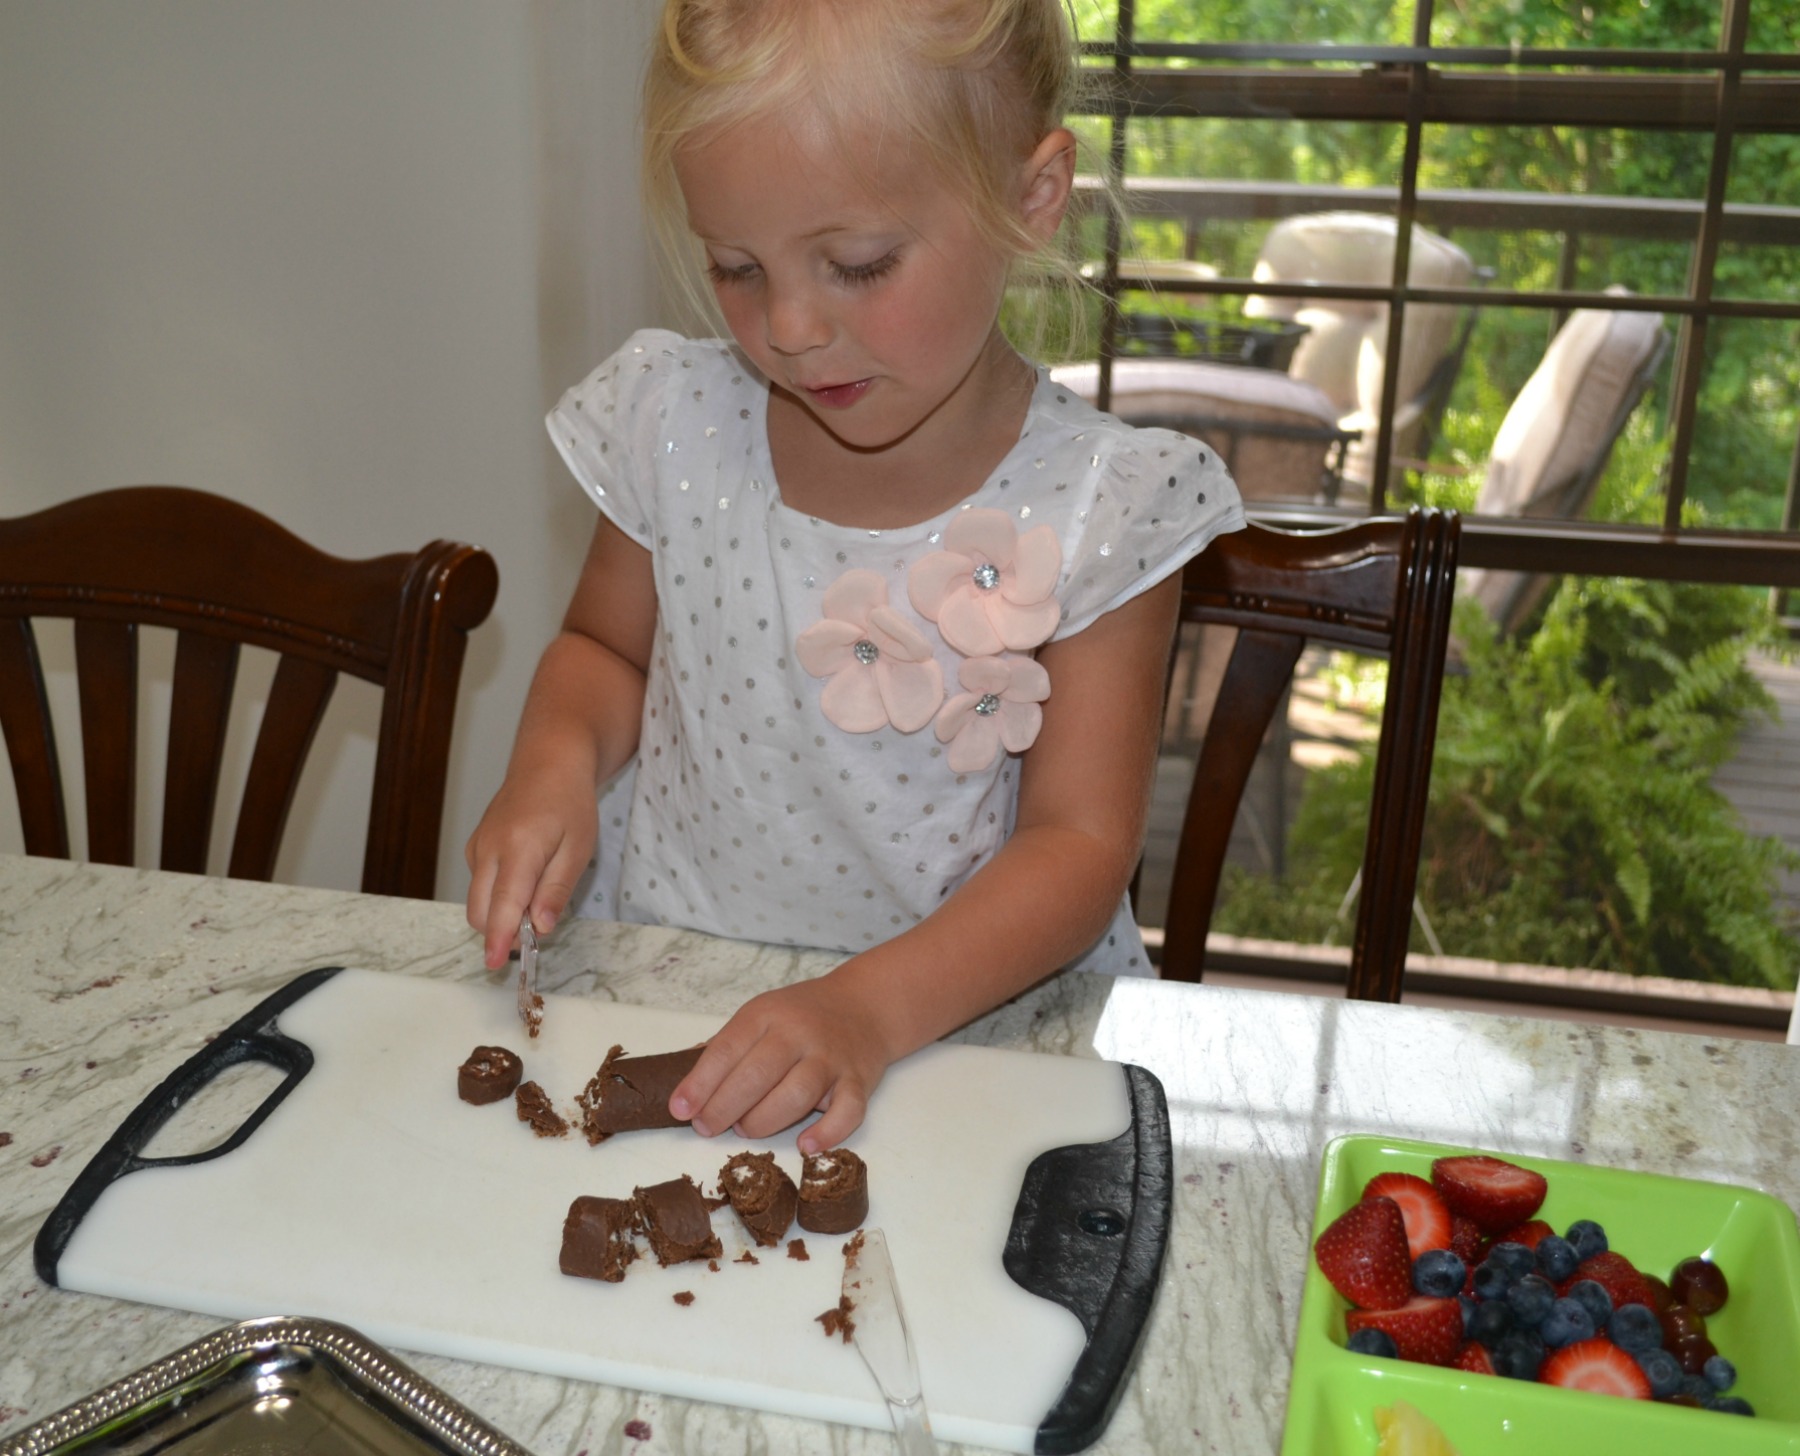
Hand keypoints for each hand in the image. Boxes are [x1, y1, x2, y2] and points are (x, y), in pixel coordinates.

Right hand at [464, 765, 597, 969]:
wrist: (548, 762)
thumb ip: (557, 890)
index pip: (503, 903)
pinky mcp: (474, 847)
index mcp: (519, 848)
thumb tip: (541, 927)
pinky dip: (497, 896)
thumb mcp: (578, 848)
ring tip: (537, 901)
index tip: (494, 962)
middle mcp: (488, 848)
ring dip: (500, 914)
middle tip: (535, 935)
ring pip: (478, 899)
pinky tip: (525, 880)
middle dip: (500, 932)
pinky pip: (480, 884)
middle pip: (480, 909)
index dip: (498, 937)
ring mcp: (477, 847)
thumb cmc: (570, 803)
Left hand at [669, 971, 895, 1151]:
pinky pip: (848, 1110)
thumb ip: (727, 1047)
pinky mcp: (859, 1081)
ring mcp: (831, 1057)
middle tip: (707, 1127)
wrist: (866, 1005)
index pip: (727, 1049)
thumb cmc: (802, 1016)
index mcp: (767, 1014)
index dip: (700, 1082)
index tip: (680, 1109)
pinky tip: (805, 1146)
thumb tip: (686, 1087)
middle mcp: (799, 1033)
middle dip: (725, 1106)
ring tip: (746, 1129)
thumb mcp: (761, 1015)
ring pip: (798, 1092)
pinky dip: (829, 1133)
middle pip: (758, 1073)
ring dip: (765, 1119)